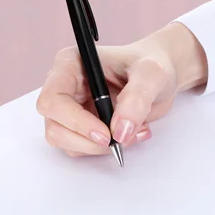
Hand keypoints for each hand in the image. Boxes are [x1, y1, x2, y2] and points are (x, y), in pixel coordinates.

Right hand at [36, 22, 206, 156]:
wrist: (160, 76)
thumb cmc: (151, 65)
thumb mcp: (151, 74)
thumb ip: (136, 99)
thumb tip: (119, 130)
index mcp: (69, 64)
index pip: (53, 99)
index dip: (75, 121)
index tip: (105, 133)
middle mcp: (64, 87)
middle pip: (55, 126)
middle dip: (87, 140)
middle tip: (120, 139)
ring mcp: (70, 109)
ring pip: (65, 141)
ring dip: (98, 147)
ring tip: (132, 133)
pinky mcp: (80, 126)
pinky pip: (81, 148)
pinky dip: (104, 149)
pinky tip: (128, 134)